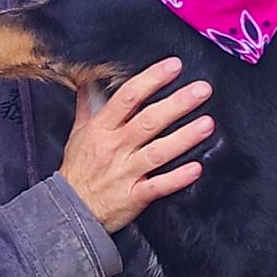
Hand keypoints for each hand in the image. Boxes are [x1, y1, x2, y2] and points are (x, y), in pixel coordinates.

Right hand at [60, 59, 212, 232]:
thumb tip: (89, 80)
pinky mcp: (133, 196)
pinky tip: (196, 168)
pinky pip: (158, 186)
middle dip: (177, 104)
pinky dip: (177, 178)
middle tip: (203, 90)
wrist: (68, 210)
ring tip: (207, 124)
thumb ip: (89, 106)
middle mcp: (115, 147)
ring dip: (184, 138)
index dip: (152, 79)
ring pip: (158, 152)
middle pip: (148, 121)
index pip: (128, 97)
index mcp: (102, 129)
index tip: (174, 66)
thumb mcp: (78, 133)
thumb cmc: (77, 169)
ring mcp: (125, 172)